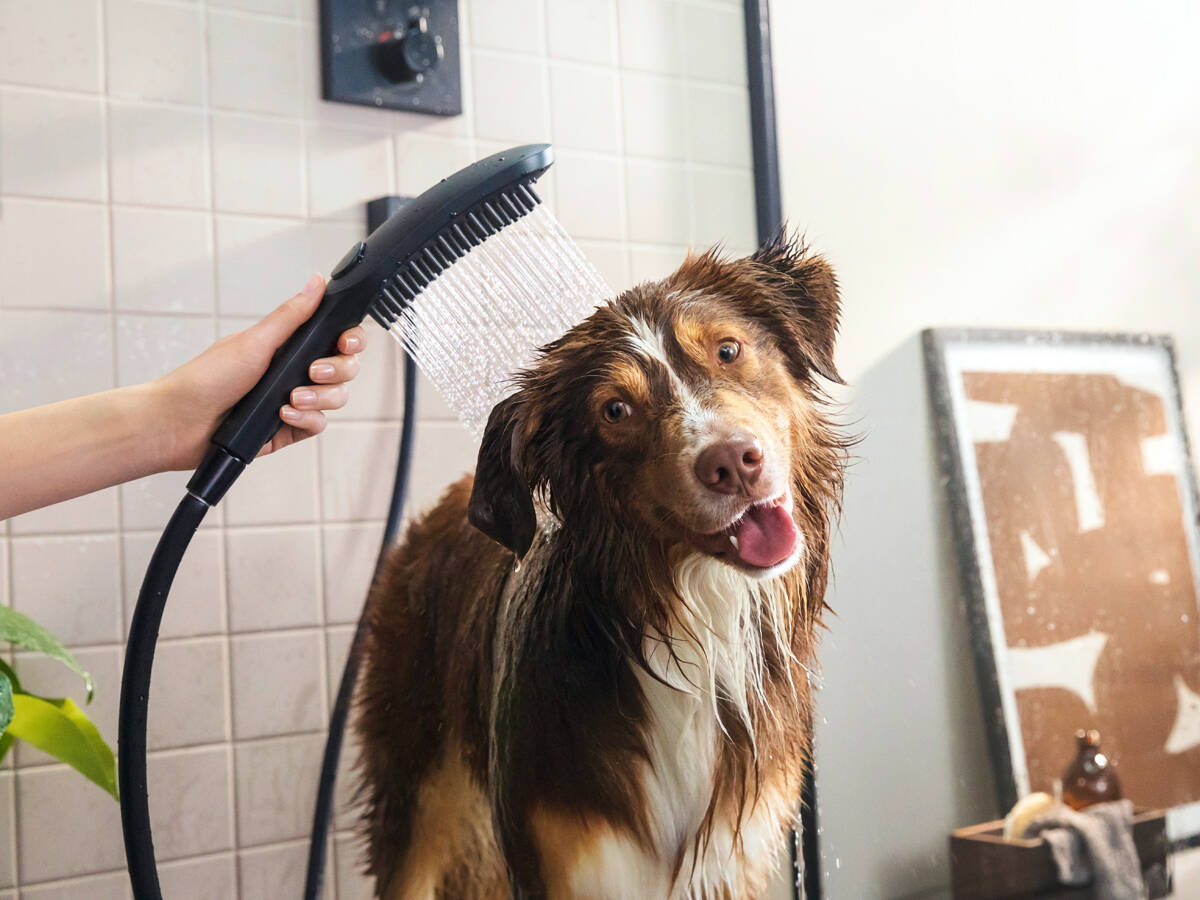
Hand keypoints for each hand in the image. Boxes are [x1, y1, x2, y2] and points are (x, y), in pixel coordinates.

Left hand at [154, 274, 365, 469]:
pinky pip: (318, 425)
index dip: (350, 340)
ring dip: (318, 398)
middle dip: (335, 371)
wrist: (181, 422)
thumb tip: (316, 282)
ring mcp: (294, 400)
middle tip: (310, 372)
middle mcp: (294, 371)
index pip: (337, 338)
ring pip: (336, 398)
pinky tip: (281, 416)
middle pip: (344, 368)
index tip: (343, 342)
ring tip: (289, 399)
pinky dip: (305, 420)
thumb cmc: (207, 378)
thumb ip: (292, 315)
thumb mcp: (255, 341)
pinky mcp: (289, 429)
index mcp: (288, 345)